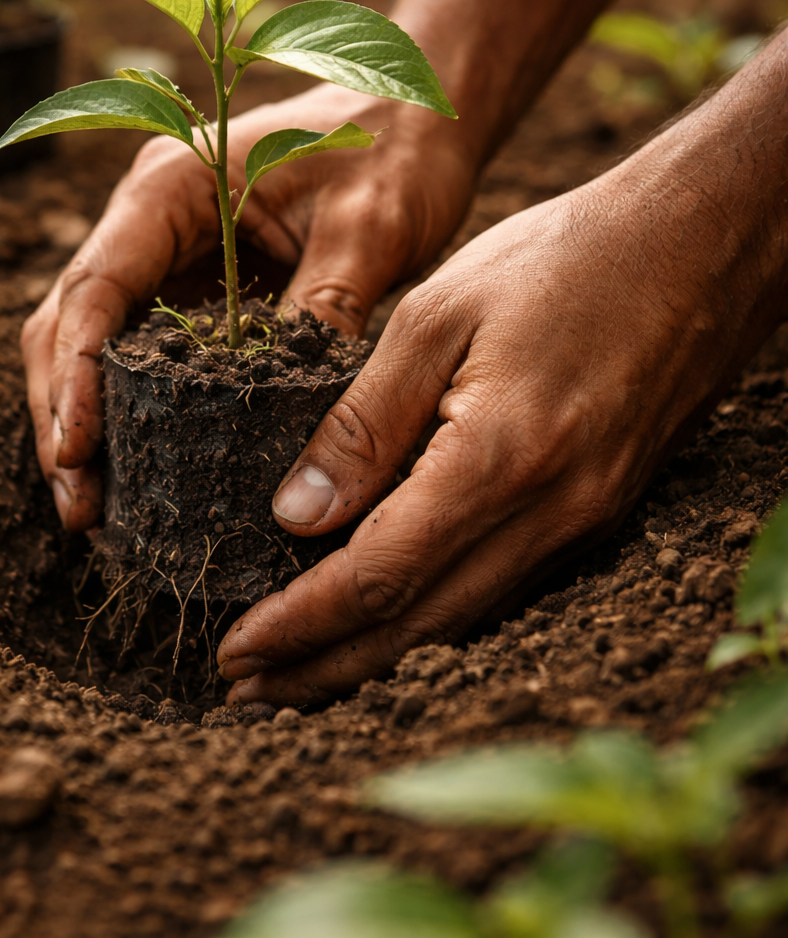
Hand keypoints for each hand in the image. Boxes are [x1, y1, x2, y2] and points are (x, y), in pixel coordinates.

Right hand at [21, 80, 479, 529]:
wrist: (414, 111)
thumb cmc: (392, 150)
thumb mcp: (371, 227)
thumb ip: (327, 306)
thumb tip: (305, 416)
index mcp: (172, 185)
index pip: (95, 286)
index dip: (76, 373)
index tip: (76, 450)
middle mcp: (148, 217)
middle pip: (68, 321)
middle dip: (62, 413)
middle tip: (79, 506)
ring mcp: (162, 252)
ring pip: (87, 342)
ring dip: (82, 420)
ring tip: (91, 508)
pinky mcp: (188, 286)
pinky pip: (134, 352)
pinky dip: (123, 410)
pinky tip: (134, 472)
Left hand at [216, 87, 787, 704]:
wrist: (703, 245)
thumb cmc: (566, 258)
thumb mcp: (437, 314)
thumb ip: (363, 422)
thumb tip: (294, 515)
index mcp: (498, 457)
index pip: (377, 576)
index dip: (299, 625)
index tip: (233, 652)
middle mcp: (549, 512)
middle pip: (418, 625)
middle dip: (324, 668)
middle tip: (245, 692)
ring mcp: (584, 522)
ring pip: (462, 621)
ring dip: (375, 656)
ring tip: (299, 672)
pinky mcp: (599, 513)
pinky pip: (502, 590)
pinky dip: (432, 618)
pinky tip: (389, 618)